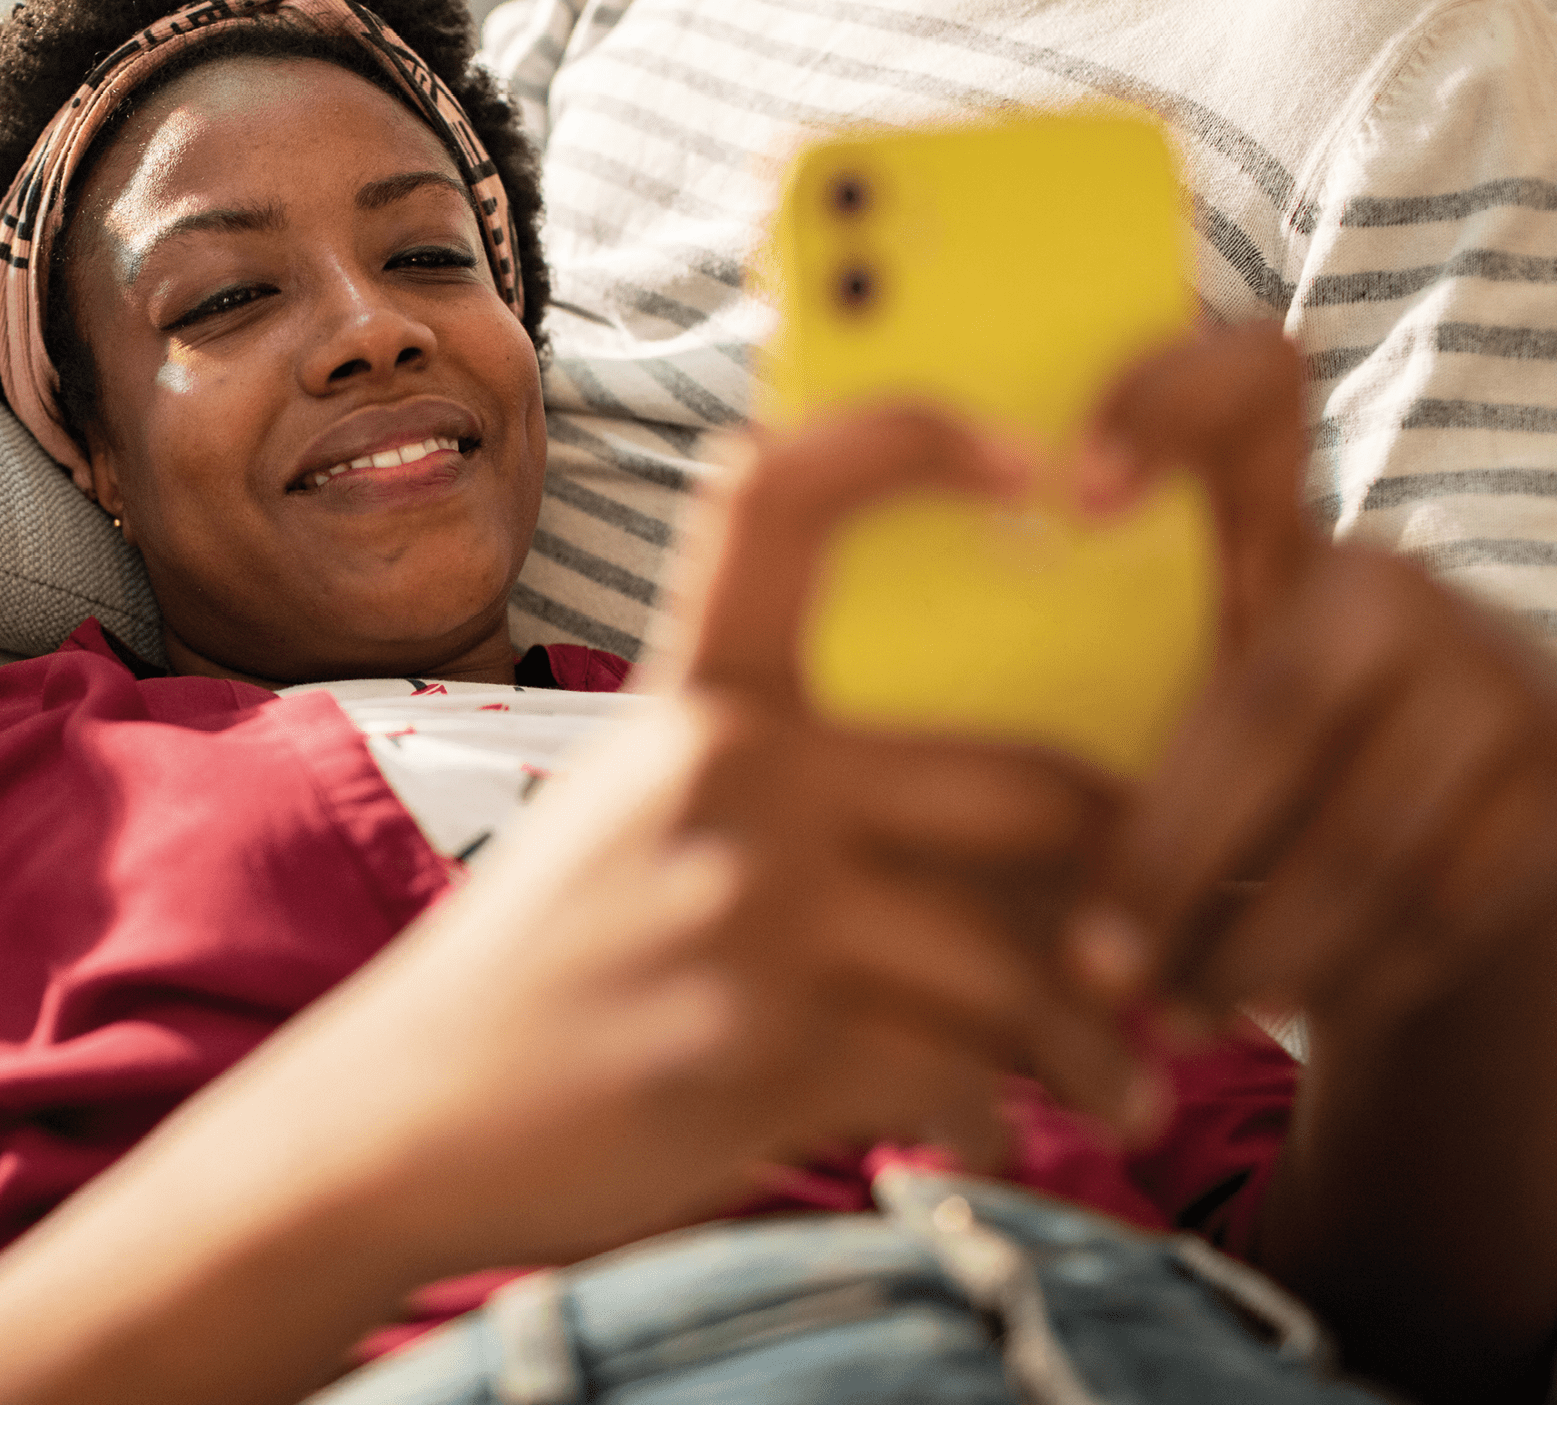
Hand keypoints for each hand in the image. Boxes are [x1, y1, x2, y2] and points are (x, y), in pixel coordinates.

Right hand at [189, 410, 1151, 1274]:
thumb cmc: (544, 970)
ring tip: (1133, 1095)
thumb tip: (1005, 813)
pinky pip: (968, 1078)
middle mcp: (729, 775)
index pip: (784, 495)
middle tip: (1182, 950)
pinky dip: (998, 1127)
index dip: (909, 434)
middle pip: (1033, 782)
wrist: (407, 1119)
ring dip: (1102, 1049)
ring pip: (1030, 962)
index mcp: (693, 701)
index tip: (1028, 460)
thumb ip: (771, 779)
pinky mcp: (766, 1046)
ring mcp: (748, 906)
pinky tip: (982, 1147)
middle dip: (1140, 883)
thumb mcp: (629, 818)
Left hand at [1072, 324, 1556, 1037]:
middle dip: (1168, 853)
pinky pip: (1437, 903)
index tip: (1071, 498)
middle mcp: (1391, 573)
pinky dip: (1342, 975)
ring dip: (1249, 949)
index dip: (1164, 402)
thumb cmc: (1243, 748)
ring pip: (1359, 835)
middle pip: (1271, 707)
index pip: (1245, 378)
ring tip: (1164, 1017)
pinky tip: (1268, 1013)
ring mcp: (1494, 673)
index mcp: (1271, 518)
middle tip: (1087, 963)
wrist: (1446, 815)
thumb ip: (1089, 654)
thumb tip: (916, 740)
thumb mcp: (1175, 676)